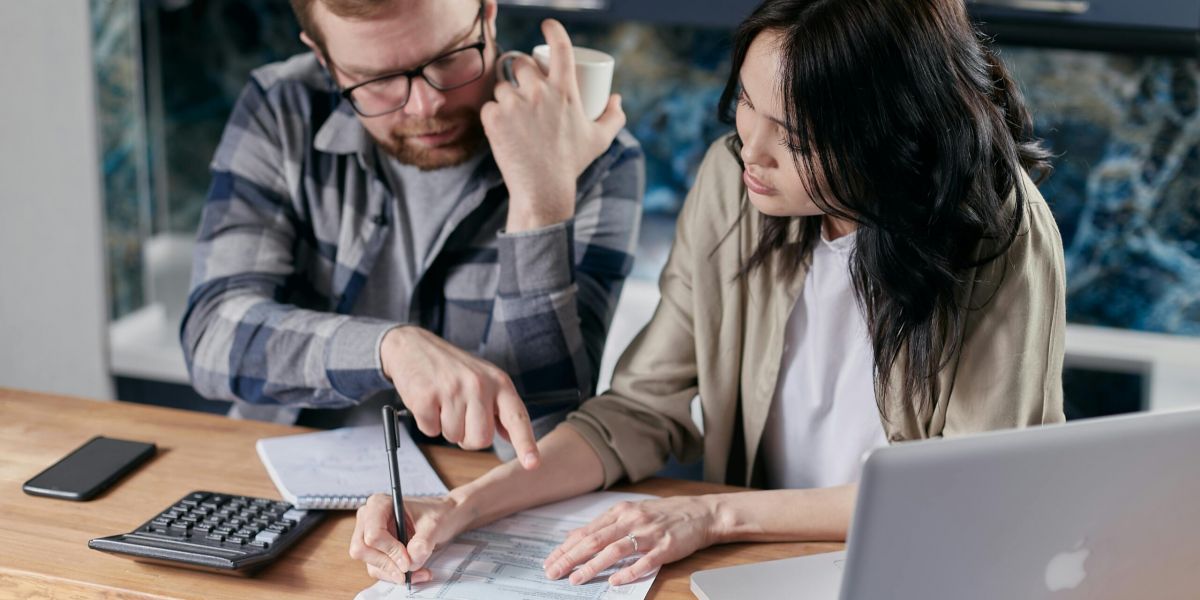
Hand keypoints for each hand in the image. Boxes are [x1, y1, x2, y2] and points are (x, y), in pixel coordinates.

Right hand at [349, 493, 472, 582]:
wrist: (444, 517)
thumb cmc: (437, 513)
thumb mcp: (434, 524)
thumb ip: (422, 542)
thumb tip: (411, 561)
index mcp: (379, 504)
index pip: (373, 534)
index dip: (390, 551)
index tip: (408, 560)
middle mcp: (369, 519)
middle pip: (362, 550)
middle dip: (387, 564)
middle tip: (409, 570)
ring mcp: (370, 535)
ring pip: (370, 563)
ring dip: (394, 573)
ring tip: (420, 571)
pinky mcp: (377, 550)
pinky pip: (379, 569)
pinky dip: (396, 575)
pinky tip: (415, 572)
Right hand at [380, 326, 539, 468]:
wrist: (413, 346)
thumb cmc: (452, 368)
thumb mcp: (485, 379)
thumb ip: (499, 407)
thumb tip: (511, 436)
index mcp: (499, 383)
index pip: (517, 417)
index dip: (526, 443)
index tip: (532, 464)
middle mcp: (479, 385)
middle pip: (481, 439)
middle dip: (468, 437)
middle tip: (459, 416)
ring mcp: (453, 390)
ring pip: (454, 437)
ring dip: (446, 428)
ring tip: (443, 403)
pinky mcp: (427, 396)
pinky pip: (430, 431)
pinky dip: (427, 423)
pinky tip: (428, 401)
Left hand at [482, 19, 626, 231]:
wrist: (543, 190)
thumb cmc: (572, 163)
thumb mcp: (599, 140)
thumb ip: (614, 117)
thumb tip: (616, 99)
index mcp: (565, 91)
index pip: (560, 47)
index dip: (553, 30)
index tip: (547, 25)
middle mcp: (539, 92)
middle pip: (522, 64)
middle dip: (521, 73)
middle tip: (524, 91)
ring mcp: (514, 104)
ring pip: (502, 86)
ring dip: (506, 96)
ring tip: (515, 117)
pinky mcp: (494, 118)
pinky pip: (489, 106)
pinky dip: (493, 116)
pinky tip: (502, 129)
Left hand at [542, 496, 718, 585]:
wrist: (700, 512)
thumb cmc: (664, 514)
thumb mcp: (631, 512)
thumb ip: (604, 525)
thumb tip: (574, 536)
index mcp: (620, 512)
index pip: (586, 532)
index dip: (565, 548)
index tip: (549, 561)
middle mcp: (631, 520)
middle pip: (594, 540)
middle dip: (570, 558)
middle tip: (553, 572)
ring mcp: (648, 534)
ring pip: (614, 550)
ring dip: (592, 566)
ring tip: (576, 579)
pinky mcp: (665, 547)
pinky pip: (644, 561)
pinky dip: (628, 572)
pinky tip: (615, 581)